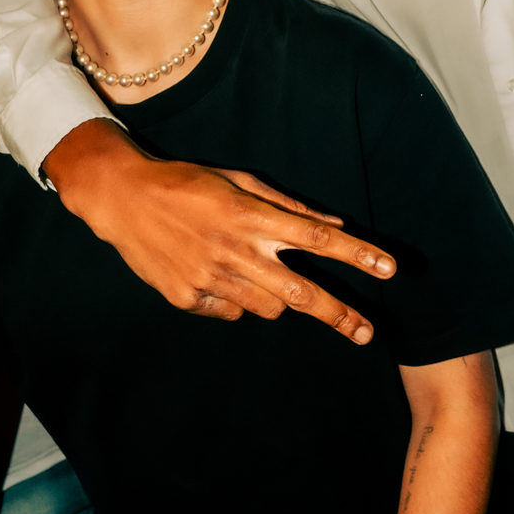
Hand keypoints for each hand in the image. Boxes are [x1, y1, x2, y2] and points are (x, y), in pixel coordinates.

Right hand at [44, 120, 395, 341]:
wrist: (122, 199)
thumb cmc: (188, 182)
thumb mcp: (240, 181)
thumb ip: (288, 207)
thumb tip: (335, 227)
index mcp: (252, 217)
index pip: (319, 240)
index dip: (359, 256)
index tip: (391, 269)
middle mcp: (236, 252)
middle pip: (302, 294)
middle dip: (340, 315)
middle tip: (368, 332)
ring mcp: (211, 280)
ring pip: (268, 309)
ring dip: (276, 298)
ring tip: (254, 272)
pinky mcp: (189, 299)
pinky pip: (232, 311)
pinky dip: (236, 299)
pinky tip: (214, 274)